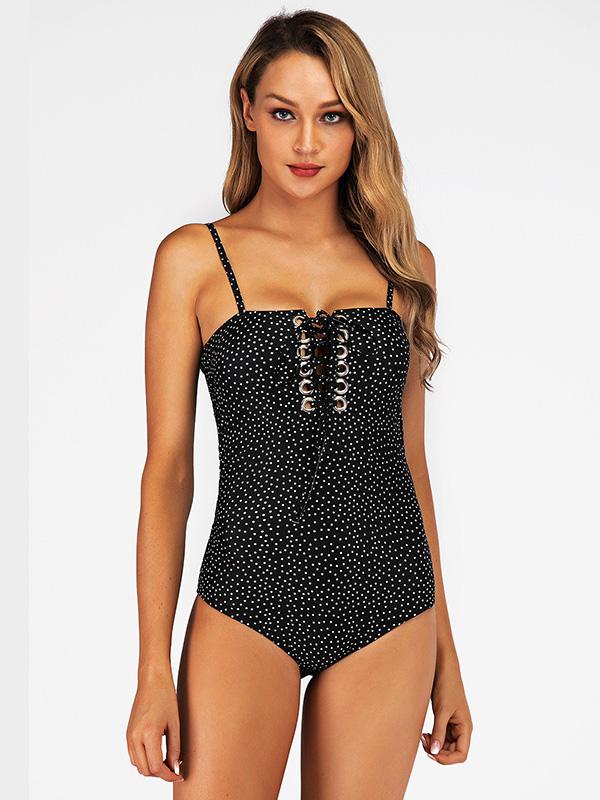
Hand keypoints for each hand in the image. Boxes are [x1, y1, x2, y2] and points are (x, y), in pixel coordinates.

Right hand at [126, 667, 183, 782]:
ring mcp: (129, 736)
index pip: (156, 767)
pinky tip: (156, 754)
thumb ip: (175, 748)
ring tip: (167, 762)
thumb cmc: (166, 697)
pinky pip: (133, 756)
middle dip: (160, 774)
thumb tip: (175, 767)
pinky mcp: (127, 733)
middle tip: (175, 769)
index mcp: (148, 734)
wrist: (151, 680)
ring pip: (137, 765)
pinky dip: (144, 760)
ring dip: (151, 768)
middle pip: (145, 770)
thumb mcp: (175, 723)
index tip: (179, 775)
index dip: (169, 775)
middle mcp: (135, 737)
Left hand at [420, 661, 472, 764]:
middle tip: (424, 742)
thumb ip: (438, 732)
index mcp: (466, 728)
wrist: (443, 669)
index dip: (448, 759)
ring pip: (445, 746)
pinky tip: (424, 734)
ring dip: (434, 746)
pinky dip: (432, 738)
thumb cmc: (446, 687)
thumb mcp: (442, 711)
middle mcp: (461, 729)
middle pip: (452, 752)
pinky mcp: (445, 720)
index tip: (432, 754)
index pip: (461, 754)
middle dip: (438, 752)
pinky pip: (441, 737)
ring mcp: (453, 725)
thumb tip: (435, 752)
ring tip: (422, 737)